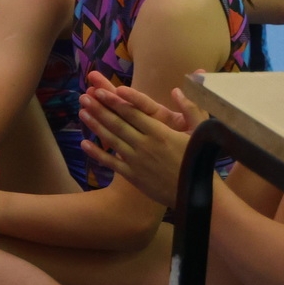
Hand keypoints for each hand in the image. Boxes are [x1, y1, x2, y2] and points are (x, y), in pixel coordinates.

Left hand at [76, 74, 195, 207]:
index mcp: (160, 132)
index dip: (114, 100)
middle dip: (99, 109)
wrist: (196, 194)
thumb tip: (178, 90)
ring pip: (111, 139)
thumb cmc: (200, 160)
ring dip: (95, 125)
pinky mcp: (132, 176)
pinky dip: (96, 153)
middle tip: (84, 97)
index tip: (100, 90)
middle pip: (117, 123)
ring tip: (82, 112)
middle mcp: (144, 144)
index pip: (132, 112)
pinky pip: (110, 162)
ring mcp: (136, 160)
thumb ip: (190, 109)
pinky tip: (84, 143)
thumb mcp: (201, 132)